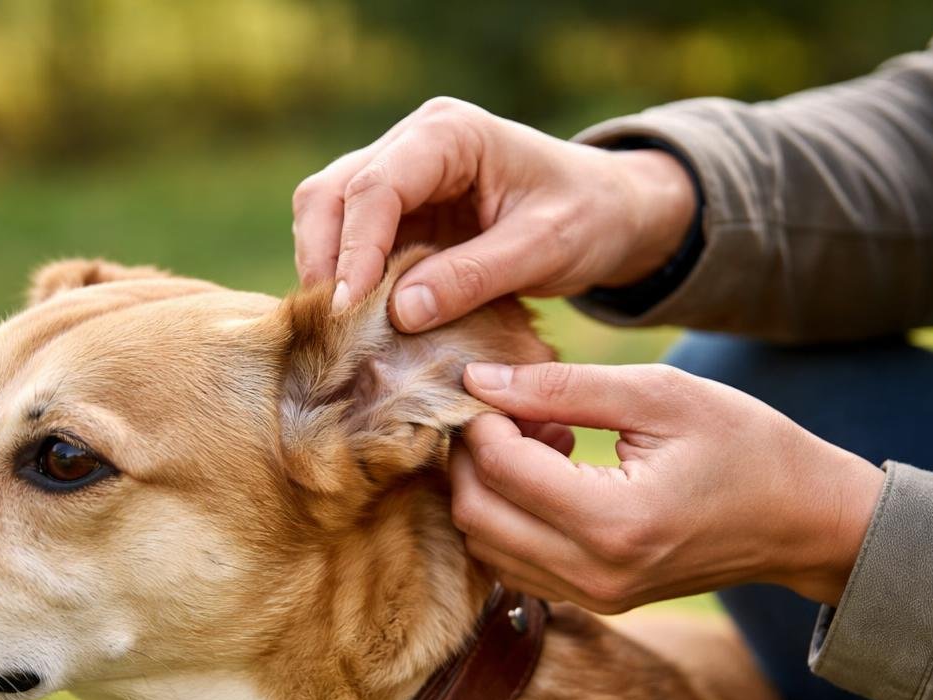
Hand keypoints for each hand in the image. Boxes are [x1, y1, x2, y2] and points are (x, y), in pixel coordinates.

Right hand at [292, 97, 696, 331]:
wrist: (608, 211)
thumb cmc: (588, 218)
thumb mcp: (544, 249)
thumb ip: (474, 277)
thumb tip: (399, 313)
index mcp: (449, 135)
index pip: (376, 187)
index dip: (354, 251)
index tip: (347, 311)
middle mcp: (411, 144)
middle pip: (330, 195)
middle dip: (323, 260)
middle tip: (331, 328)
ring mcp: (398, 176)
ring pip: (326, 215)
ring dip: (325, 271)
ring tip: (338, 330)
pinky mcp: (397, 213)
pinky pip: (346, 241)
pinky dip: (343, 279)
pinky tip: (356, 321)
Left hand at [449, 362, 885, 610]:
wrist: (804, 520)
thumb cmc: (745, 444)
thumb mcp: (659, 395)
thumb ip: (562, 388)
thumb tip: (477, 381)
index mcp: (615, 521)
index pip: (499, 468)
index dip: (483, 418)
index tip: (500, 384)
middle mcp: (595, 574)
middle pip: (474, 515)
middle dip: (472, 455)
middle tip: (511, 410)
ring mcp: (594, 597)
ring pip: (485, 545)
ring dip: (489, 488)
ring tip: (541, 438)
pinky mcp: (594, 602)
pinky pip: (514, 563)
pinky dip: (510, 516)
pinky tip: (554, 472)